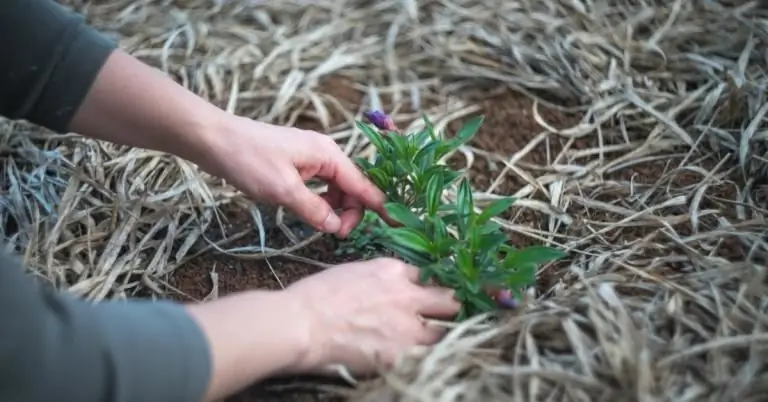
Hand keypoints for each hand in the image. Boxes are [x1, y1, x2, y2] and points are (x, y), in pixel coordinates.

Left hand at [201, 115, 385, 237]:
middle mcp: (325, 154)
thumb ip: (314, 210)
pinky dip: (319, 201)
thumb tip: (336, 227)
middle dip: (349, 212)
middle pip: (351, 188)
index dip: (380, 206)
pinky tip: (309, 213)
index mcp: (329, 155)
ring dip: (333, 208)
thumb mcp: (283, 190)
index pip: (363, 185)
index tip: (397, 225)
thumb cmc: (249, 160)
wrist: (216, 139)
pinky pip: (319, 186)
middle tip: (335, 234)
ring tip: (321, 226)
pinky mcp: (297, 164)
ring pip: (335, 188)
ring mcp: (311, 158)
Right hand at [281, 257, 460, 373]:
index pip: (426, 276)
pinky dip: (422, 358)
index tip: (426, 298)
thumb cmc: (315, 297)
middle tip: (441, 318)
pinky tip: (414, 360)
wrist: (301, 324)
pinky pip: (426, 357)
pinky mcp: (402, 354)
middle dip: (447, 309)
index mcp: (392, 271)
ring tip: (427, 343)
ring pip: (444, 331)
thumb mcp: (353, 273)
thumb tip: (390, 292)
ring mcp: (408, 326)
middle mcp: (408, 295)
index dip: (426, 289)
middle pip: (448, 300)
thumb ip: (380, 280)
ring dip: (438, 336)